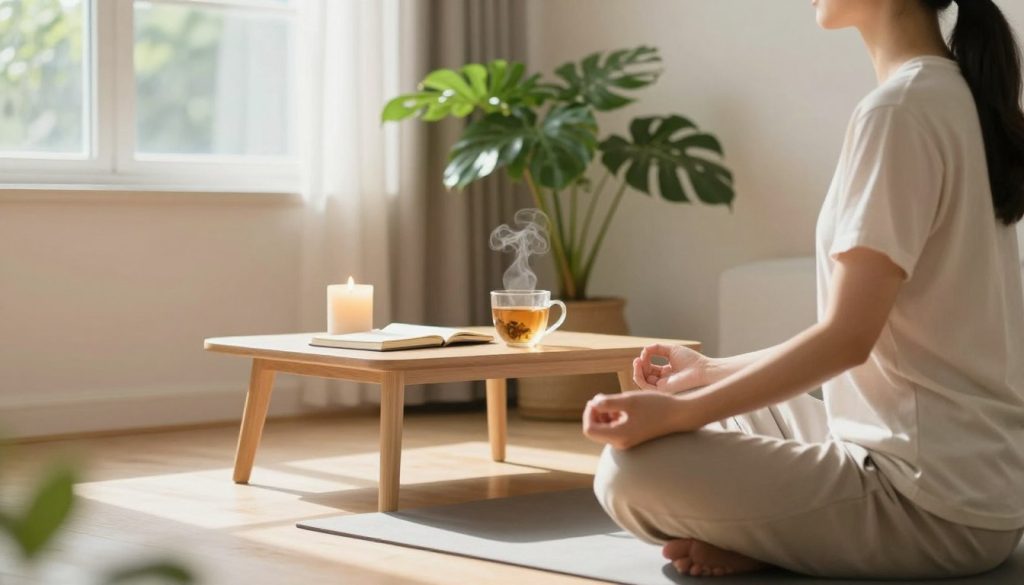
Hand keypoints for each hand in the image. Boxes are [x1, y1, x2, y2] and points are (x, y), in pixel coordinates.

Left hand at [582, 391, 698, 449]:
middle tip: (606, 398)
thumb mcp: (629, 400)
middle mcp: (620, 442)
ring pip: (604, 427)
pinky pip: (614, 427)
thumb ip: (608, 402)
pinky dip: (614, 415)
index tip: (598, 400)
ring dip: (605, 413)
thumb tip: (593, 403)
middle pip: (595, 429)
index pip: (589, 430)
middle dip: (596, 412)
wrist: (678, 414)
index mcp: (618, 436)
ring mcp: (625, 441)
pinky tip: (625, 406)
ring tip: (618, 401)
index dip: (589, 413)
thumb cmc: (656, 406)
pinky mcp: (631, 436)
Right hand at [633, 344, 711, 393]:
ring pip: (643, 382)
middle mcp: (664, 381)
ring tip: (637, 361)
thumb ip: (656, 348)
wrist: (702, 370)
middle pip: (645, 375)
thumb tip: (643, 350)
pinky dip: (639, 378)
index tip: (646, 352)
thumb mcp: (671, 350)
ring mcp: (663, 387)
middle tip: (639, 359)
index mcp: (667, 372)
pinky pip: (645, 387)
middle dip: (639, 366)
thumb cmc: (691, 360)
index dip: (645, 360)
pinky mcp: (662, 391)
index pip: (650, 368)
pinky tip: (639, 367)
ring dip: (637, 372)